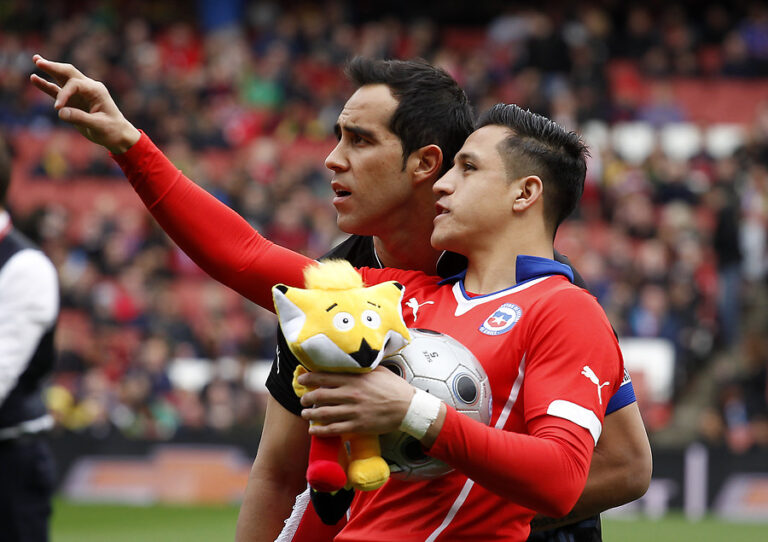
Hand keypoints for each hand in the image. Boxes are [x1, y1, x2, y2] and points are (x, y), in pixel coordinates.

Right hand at [30, 54, 140, 153]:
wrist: (118, 136)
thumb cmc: (112, 130)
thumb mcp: (98, 126)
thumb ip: (80, 118)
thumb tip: (60, 112)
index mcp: (96, 90)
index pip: (75, 85)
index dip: (64, 94)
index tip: (58, 108)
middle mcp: (88, 88)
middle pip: (69, 72)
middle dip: (54, 67)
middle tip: (38, 61)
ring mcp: (80, 94)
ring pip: (62, 79)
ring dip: (49, 70)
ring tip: (35, 60)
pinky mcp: (73, 102)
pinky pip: (58, 91)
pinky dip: (47, 86)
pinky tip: (35, 78)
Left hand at [298, 367, 414, 436]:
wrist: (408, 407)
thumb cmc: (394, 387)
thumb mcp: (378, 370)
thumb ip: (361, 367)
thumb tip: (350, 361)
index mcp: (354, 379)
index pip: (324, 377)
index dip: (309, 378)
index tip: (301, 380)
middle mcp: (351, 394)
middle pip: (320, 395)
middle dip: (307, 397)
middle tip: (303, 399)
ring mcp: (353, 411)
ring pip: (323, 413)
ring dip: (309, 414)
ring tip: (304, 413)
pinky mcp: (357, 425)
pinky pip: (333, 429)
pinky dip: (320, 430)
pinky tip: (313, 430)